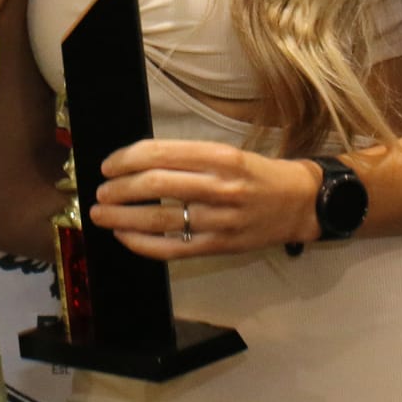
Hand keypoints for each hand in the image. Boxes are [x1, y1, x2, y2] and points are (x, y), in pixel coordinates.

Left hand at [91, 140, 320, 259]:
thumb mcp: (227, 153)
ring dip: (122, 217)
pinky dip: (142, 244)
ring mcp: (220, 220)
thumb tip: (136, 163)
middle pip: (155, 184)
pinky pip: (173, 248)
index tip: (109, 165)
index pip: (161, 153)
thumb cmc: (259, 175)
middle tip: (101, 190)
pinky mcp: (219, 246)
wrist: (300, 204)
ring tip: (102, 214)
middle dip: (118, 188)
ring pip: (159, 218)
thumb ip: (187, 157)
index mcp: (221, 156)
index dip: (126, 159)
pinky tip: (125, 236)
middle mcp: (220, 187)